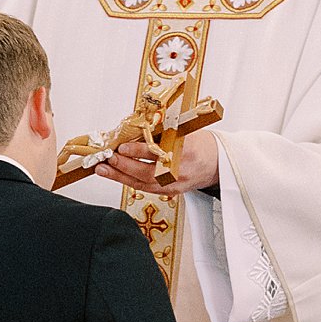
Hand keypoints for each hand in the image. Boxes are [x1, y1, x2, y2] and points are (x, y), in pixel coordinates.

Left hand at [94, 128, 220, 196]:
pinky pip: (146, 188)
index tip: (122, 147)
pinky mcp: (171, 192)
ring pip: (143, 183)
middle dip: (124, 166)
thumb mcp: (183, 131)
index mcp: (185, 151)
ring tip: (103, 170)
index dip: (137, 150)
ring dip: (120, 177)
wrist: (217, 163)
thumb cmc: (199, 144)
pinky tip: (116, 176)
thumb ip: (160, 133)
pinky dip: (129, 181)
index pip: (158, 152)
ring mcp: (175, 184)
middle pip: (147, 172)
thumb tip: (131, 130)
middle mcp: (180, 170)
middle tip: (108, 159)